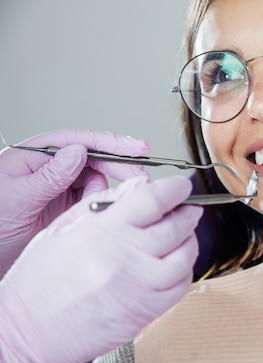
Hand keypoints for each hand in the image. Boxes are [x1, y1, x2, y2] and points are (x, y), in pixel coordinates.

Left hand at [0, 129, 149, 275]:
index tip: (136, 148)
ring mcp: (61, 191)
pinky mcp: (68, 210)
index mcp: (34, 157)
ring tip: (107, 206)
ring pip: (100, 183)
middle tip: (141, 179)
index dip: (110, 143)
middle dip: (120, 168)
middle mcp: (50, 171)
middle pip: (95, 161)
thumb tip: (78, 152)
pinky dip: (103, 207)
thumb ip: (49, 176)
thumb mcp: (15, 198)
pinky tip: (102, 214)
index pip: (78, 142)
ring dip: (109, 193)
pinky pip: (95, 203)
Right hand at [0, 176, 202, 362]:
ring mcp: (139, 288)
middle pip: (176, 227)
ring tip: (182, 236)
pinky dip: (184, 270)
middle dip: (188, 213)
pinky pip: (180, 287)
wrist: (28, 333)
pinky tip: (174, 264)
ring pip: (185, 257)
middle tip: (187, 209)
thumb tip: (139, 187)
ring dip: (189, 242)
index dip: (175, 189)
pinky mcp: (146, 312)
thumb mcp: (64, 228)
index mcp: (102, 232)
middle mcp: (125, 258)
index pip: (153, 199)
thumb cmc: (39, 282)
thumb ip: (106, 204)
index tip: (181, 186)